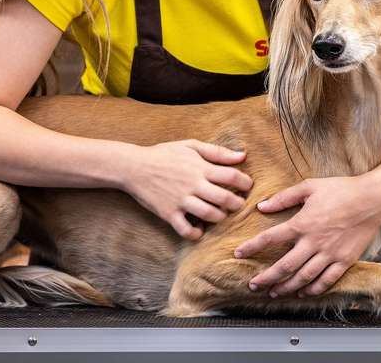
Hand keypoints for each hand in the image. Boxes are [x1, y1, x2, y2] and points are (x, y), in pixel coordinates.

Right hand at [120, 140, 253, 239]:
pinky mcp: (168, 213)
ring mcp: (180, 201)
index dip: (245, 182)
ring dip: (221, 217)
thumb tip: (243, 156)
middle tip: (238, 203)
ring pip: (209, 215)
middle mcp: (192, 185)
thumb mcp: (190, 146)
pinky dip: (196, 234)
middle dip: (237, 203)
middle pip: (225, 198)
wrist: (133, 167)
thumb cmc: (164, 154)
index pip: (232, 176)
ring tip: (221, 214)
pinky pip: (186, 230)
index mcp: (200, 167)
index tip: (247, 186)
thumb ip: (217, 152)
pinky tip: (200, 229)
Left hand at [233, 175, 380, 296]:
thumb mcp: (309, 187)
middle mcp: (314, 242)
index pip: (271, 238)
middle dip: (266, 278)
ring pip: (303, 277)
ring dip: (286, 287)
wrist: (373, 199)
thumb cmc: (341, 189)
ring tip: (274, 293)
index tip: (238, 254)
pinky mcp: (344, 261)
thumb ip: (284, 197)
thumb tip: (261, 206)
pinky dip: (313, 290)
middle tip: (253, 285)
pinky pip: (326, 281)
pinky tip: (303, 293)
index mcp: (302, 223)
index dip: (252, 247)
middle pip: (284, 266)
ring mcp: (330, 254)